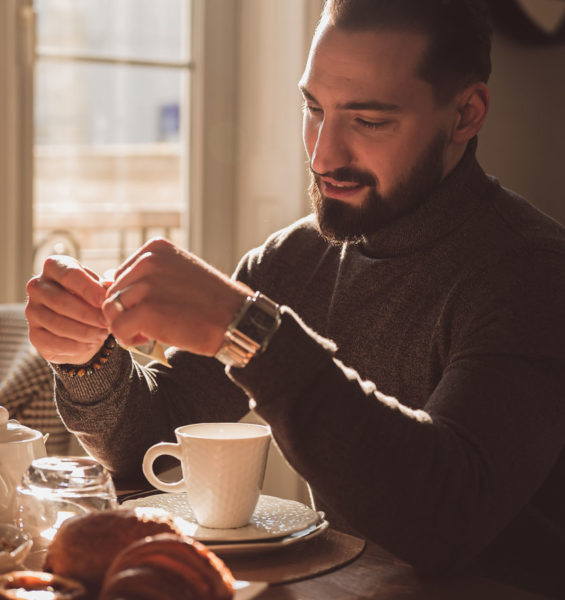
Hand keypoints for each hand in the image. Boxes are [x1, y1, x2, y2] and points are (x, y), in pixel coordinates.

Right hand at [26, 256, 109, 364]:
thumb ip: (105, 287)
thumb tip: (110, 285)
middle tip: (107, 322)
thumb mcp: (101, 288)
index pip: (69, 275)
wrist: (82, 324)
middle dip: (88, 314)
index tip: (104, 300)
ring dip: (84, 332)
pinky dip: (76, 346)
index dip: (88, 289)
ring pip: (57, 324)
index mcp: (55, 267)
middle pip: (61, 301)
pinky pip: (53, 342)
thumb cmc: (93, 298)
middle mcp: (38, 286)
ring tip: (102, 334)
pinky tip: (91, 344)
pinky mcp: (34, 334)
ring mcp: (32, 311)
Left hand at [102, 238, 251, 355]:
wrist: (237, 318)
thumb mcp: (178, 274)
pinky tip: (149, 341)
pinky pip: (119, 329)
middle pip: (113, 293)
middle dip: (127, 313)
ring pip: (112, 311)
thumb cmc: (210, 300)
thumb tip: (107, 280)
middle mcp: (148, 261)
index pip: (120, 275)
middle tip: (150, 326)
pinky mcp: (146, 311)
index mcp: (155, 249)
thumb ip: (147, 275)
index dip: (132, 298)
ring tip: (148, 333)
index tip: (155, 308)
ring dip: (126, 327)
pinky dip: (129, 340)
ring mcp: (146, 286)